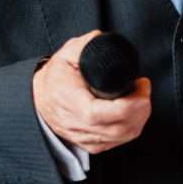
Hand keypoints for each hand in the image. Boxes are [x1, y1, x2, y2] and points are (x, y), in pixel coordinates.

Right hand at [32, 31, 150, 153]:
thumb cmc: (55, 78)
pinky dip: (134, 127)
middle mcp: (75, 123)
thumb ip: (84, 45)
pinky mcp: (91, 145)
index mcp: (68, 101)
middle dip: (141, 107)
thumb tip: (100, 38)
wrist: (39, 100)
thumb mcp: (65, 56)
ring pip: (123, 136)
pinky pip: (120, 141)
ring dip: (141, 117)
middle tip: (144, 88)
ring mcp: (84, 137)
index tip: (140, 84)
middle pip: (119, 127)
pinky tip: (136, 113)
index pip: (100, 113)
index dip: (129, 103)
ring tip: (142, 98)